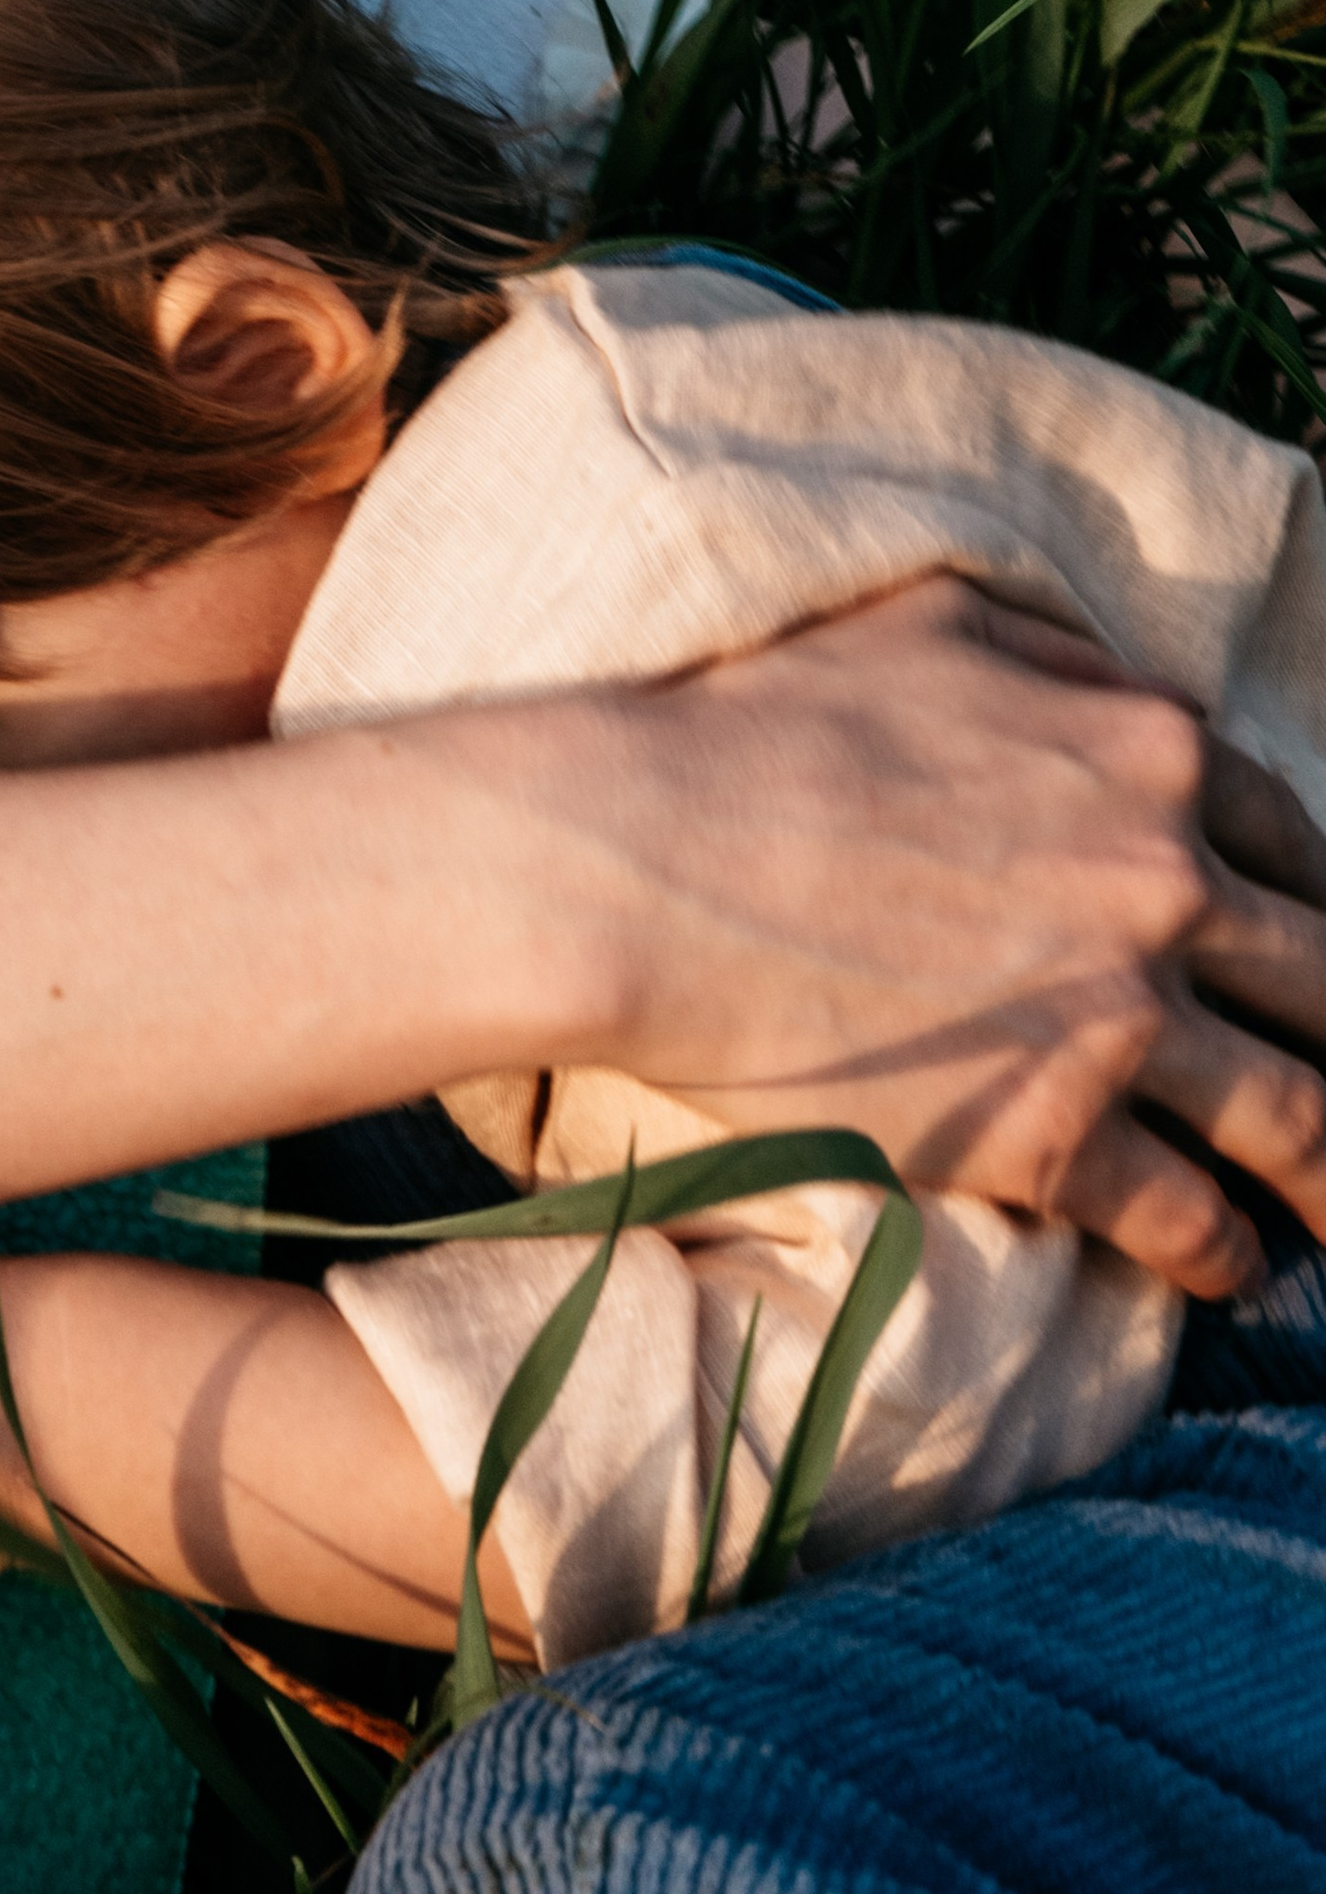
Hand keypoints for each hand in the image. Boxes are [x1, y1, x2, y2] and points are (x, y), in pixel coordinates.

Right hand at [586, 575, 1325, 1298]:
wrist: (637, 864)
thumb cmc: (753, 733)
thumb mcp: (931, 627)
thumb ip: (1057, 661)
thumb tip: (1118, 693)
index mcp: (1149, 756)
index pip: (1295, 837)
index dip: (1313, 900)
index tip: (1305, 945)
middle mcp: (1166, 886)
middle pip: (1324, 981)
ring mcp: (1118, 1019)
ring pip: (1293, 1114)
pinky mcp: (1047, 1136)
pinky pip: (1183, 1214)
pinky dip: (1223, 1250)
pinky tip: (1230, 1266)